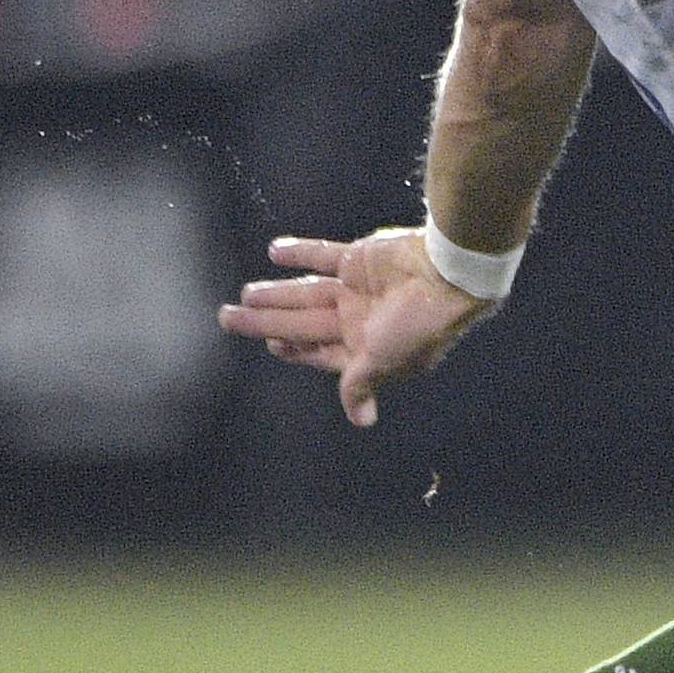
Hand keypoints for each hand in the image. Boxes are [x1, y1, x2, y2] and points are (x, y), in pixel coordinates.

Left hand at [218, 229, 500, 426]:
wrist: (447, 275)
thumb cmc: (419, 325)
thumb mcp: (382, 361)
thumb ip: (359, 385)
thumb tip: (362, 421)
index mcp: (365, 347)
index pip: (318, 352)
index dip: (292, 351)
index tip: (268, 345)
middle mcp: (359, 319)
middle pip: (303, 322)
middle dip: (265, 321)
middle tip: (226, 316)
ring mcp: (358, 288)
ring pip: (308, 291)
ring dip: (277, 292)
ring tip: (246, 292)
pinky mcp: (360, 259)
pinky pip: (323, 256)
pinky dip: (300, 253)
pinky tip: (275, 251)